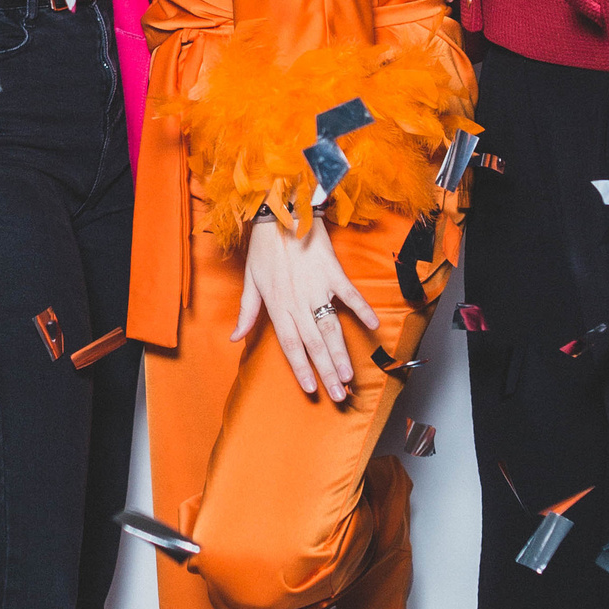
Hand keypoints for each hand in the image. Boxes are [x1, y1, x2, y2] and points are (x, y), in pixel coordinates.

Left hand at [234, 213, 378, 403]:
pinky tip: (374, 327)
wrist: (281, 212)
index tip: (312, 390)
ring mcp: (317, 288)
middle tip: (339, 395)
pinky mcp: (333, 273)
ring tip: (350, 376)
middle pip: (314, 345)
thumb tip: (235, 337)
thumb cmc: (263, 247)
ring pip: (331, 328)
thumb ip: (247, 312)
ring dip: (341, 354)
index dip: (301, 369)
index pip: (291, 346)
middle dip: (327, 373)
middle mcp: (297, 302)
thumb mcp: (250, 280)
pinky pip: (350, 296)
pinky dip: (362, 310)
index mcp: (277, 306)